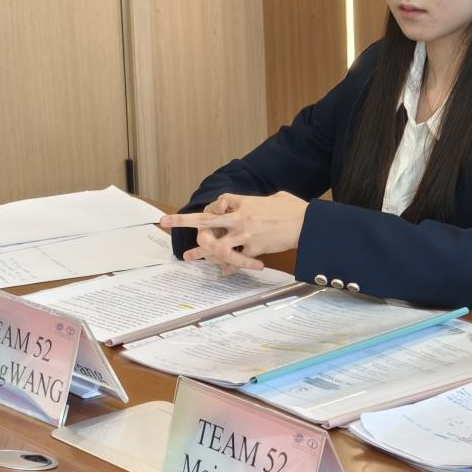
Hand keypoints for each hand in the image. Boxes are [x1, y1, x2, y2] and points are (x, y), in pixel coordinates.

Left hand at [159, 192, 307, 275]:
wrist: (307, 223)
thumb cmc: (295, 209)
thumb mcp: (277, 198)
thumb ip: (264, 202)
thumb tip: (268, 202)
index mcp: (245, 202)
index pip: (220, 203)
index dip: (211, 207)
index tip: (206, 212)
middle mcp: (240, 217)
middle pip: (205, 218)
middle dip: (183, 220)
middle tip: (164, 221)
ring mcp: (245, 234)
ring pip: (216, 244)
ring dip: (200, 252)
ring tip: (187, 258)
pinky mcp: (254, 249)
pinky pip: (236, 260)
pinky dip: (230, 268)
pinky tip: (224, 273)